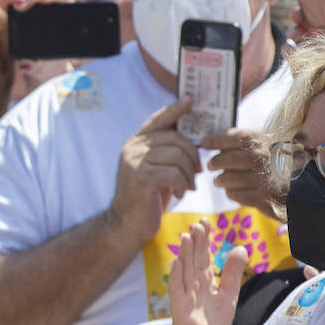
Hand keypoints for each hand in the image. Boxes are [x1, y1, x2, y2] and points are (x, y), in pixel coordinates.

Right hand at [107, 101, 201, 247]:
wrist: (126, 224)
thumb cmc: (146, 197)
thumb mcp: (155, 169)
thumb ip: (166, 151)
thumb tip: (193, 137)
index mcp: (136, 143)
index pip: (158, 119)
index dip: (175, 109)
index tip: (190, 100)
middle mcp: (132, 148)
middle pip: (175, 138)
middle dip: (193, 155)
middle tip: (198, 171)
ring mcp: (135, 162)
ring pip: (178, 156)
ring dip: (189, 173)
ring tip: (188, 185)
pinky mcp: (141, 178)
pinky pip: (175, 173)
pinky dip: (184, 184)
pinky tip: (181, 193)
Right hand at [164, 222, 246, 324]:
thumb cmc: (213, 321)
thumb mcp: (229, 294)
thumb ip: (233, 272)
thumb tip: (241, 247)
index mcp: (205, 279)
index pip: (204, 255)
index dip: (204, 239)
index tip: (205, 222)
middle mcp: (193, 284)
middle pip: (194, 259)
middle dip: (195, 242)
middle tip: (196, 224)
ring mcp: (186, 295)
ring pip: (185, 271)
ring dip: (184, 254)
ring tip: (186, 236)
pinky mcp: (180, 308)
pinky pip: (177, 291)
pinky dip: (176, 277)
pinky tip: (176, 263)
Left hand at [203, 129, 276, 217]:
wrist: (301, 188)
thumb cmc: (276, 163)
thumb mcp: (265, 145)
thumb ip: (241, 142)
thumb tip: (209, 141)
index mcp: (267, 142)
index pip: (238, 137)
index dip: (217, 139)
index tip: (204, 143)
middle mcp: (267, 160)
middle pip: (232, 158)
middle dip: (217, 161)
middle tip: (211, 165)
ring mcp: (266, 180)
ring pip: (232, 179)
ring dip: (222, 179)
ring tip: (219, 180)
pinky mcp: (264, 199)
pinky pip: (237, 195)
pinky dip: (231, 192)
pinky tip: (234, 189)